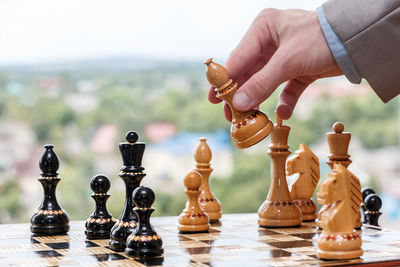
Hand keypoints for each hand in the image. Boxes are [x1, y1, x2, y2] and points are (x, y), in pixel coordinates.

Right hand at [208, 9, 341, 120]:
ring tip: (248, 118)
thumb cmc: (321, 39)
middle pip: (249, 72)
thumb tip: (238, 104)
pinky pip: (286, 88)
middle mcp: (271, 40)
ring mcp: (284, 56)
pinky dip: (284, 101)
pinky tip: (282, 114)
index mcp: (263, 29)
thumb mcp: (288, 61)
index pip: (238, 58)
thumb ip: (261, 83)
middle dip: (240, 94)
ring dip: (258, 100)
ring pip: (265, 81)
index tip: (214, 99)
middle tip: (228, 114)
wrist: (358, 41)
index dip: (226, 80)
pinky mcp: (299, 69)